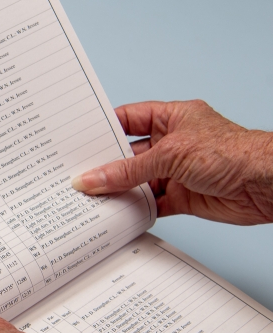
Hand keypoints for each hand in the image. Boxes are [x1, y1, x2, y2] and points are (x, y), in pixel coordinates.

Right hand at [71, 100, 272, 224]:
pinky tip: (119, 213)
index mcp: (172, 118)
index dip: (104, 128)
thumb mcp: (170, 156)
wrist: (267, 185)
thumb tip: (93, 178)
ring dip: (119, 190)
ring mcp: (177, 172)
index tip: (79, 140)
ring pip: (138, 182)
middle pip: (129, 155)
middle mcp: (173, 144)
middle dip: (106, 165)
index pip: (129, 119)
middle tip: (79, 174)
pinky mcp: (183, 197)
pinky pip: (151, 204)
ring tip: (92, 197)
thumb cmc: (233, 153)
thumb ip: (128, 171)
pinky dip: (136, 210)